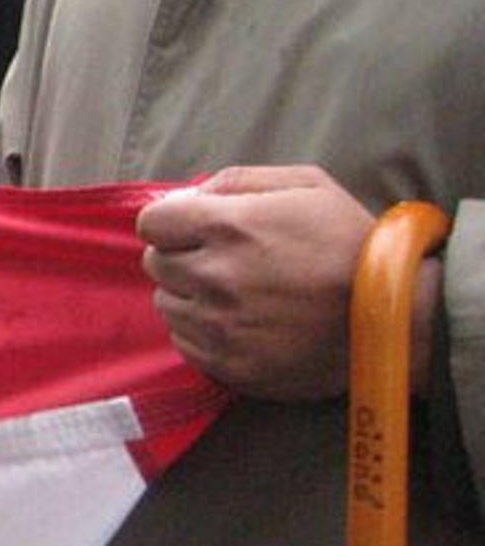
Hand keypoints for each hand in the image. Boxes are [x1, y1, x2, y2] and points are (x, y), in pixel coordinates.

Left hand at [134, 165, 427, 400]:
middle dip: (182, 256)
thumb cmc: (350, 243)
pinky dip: (201, 332)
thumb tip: (186, 197)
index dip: (172, 223)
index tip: (195, 229)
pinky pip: (184, 343)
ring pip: (166, 304)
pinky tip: (238, 323)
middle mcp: (214, 277)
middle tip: (222, 260)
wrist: (394, 317)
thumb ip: (237, 181)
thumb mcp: (305, 186)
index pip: (152, 223)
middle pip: (156, 263)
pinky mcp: (228, 365)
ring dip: (189, 295)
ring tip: (235, 293)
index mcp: (229, 228)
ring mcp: (219, 326)